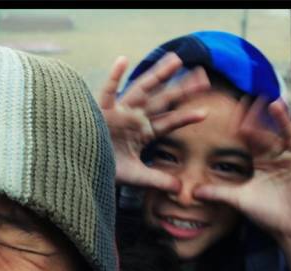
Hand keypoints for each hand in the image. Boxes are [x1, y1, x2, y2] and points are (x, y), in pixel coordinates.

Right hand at [99, 52, 209, 191]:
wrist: (85, 166)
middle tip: (202, 76)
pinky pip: (107, 92)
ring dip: (158, 75)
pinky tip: (122, 60)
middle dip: (181, 89)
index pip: (169, 122)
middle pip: (162, 100)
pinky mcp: (102, 111)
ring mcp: (119, 112)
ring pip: (141, 89)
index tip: (205, 112)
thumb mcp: (136, 176)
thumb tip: (179, 190)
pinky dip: (113, 77)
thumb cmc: (106, 169)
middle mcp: (134, 118)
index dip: (185, 117)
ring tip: (176, 60)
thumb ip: (157, 180)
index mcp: (143, 132)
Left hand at [193, 98, 290, 270]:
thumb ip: (218, 194)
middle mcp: (277, 154)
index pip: (249, 137)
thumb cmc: (265, 213)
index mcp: (260, 159)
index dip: (242, 123)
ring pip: (288, 132)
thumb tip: (193, 193)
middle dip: (261, 116)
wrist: (287, 229)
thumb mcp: (239, 200)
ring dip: (283, 118)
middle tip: (253, 96)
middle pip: (268, 130)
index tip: (234, 107)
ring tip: (277, 102)